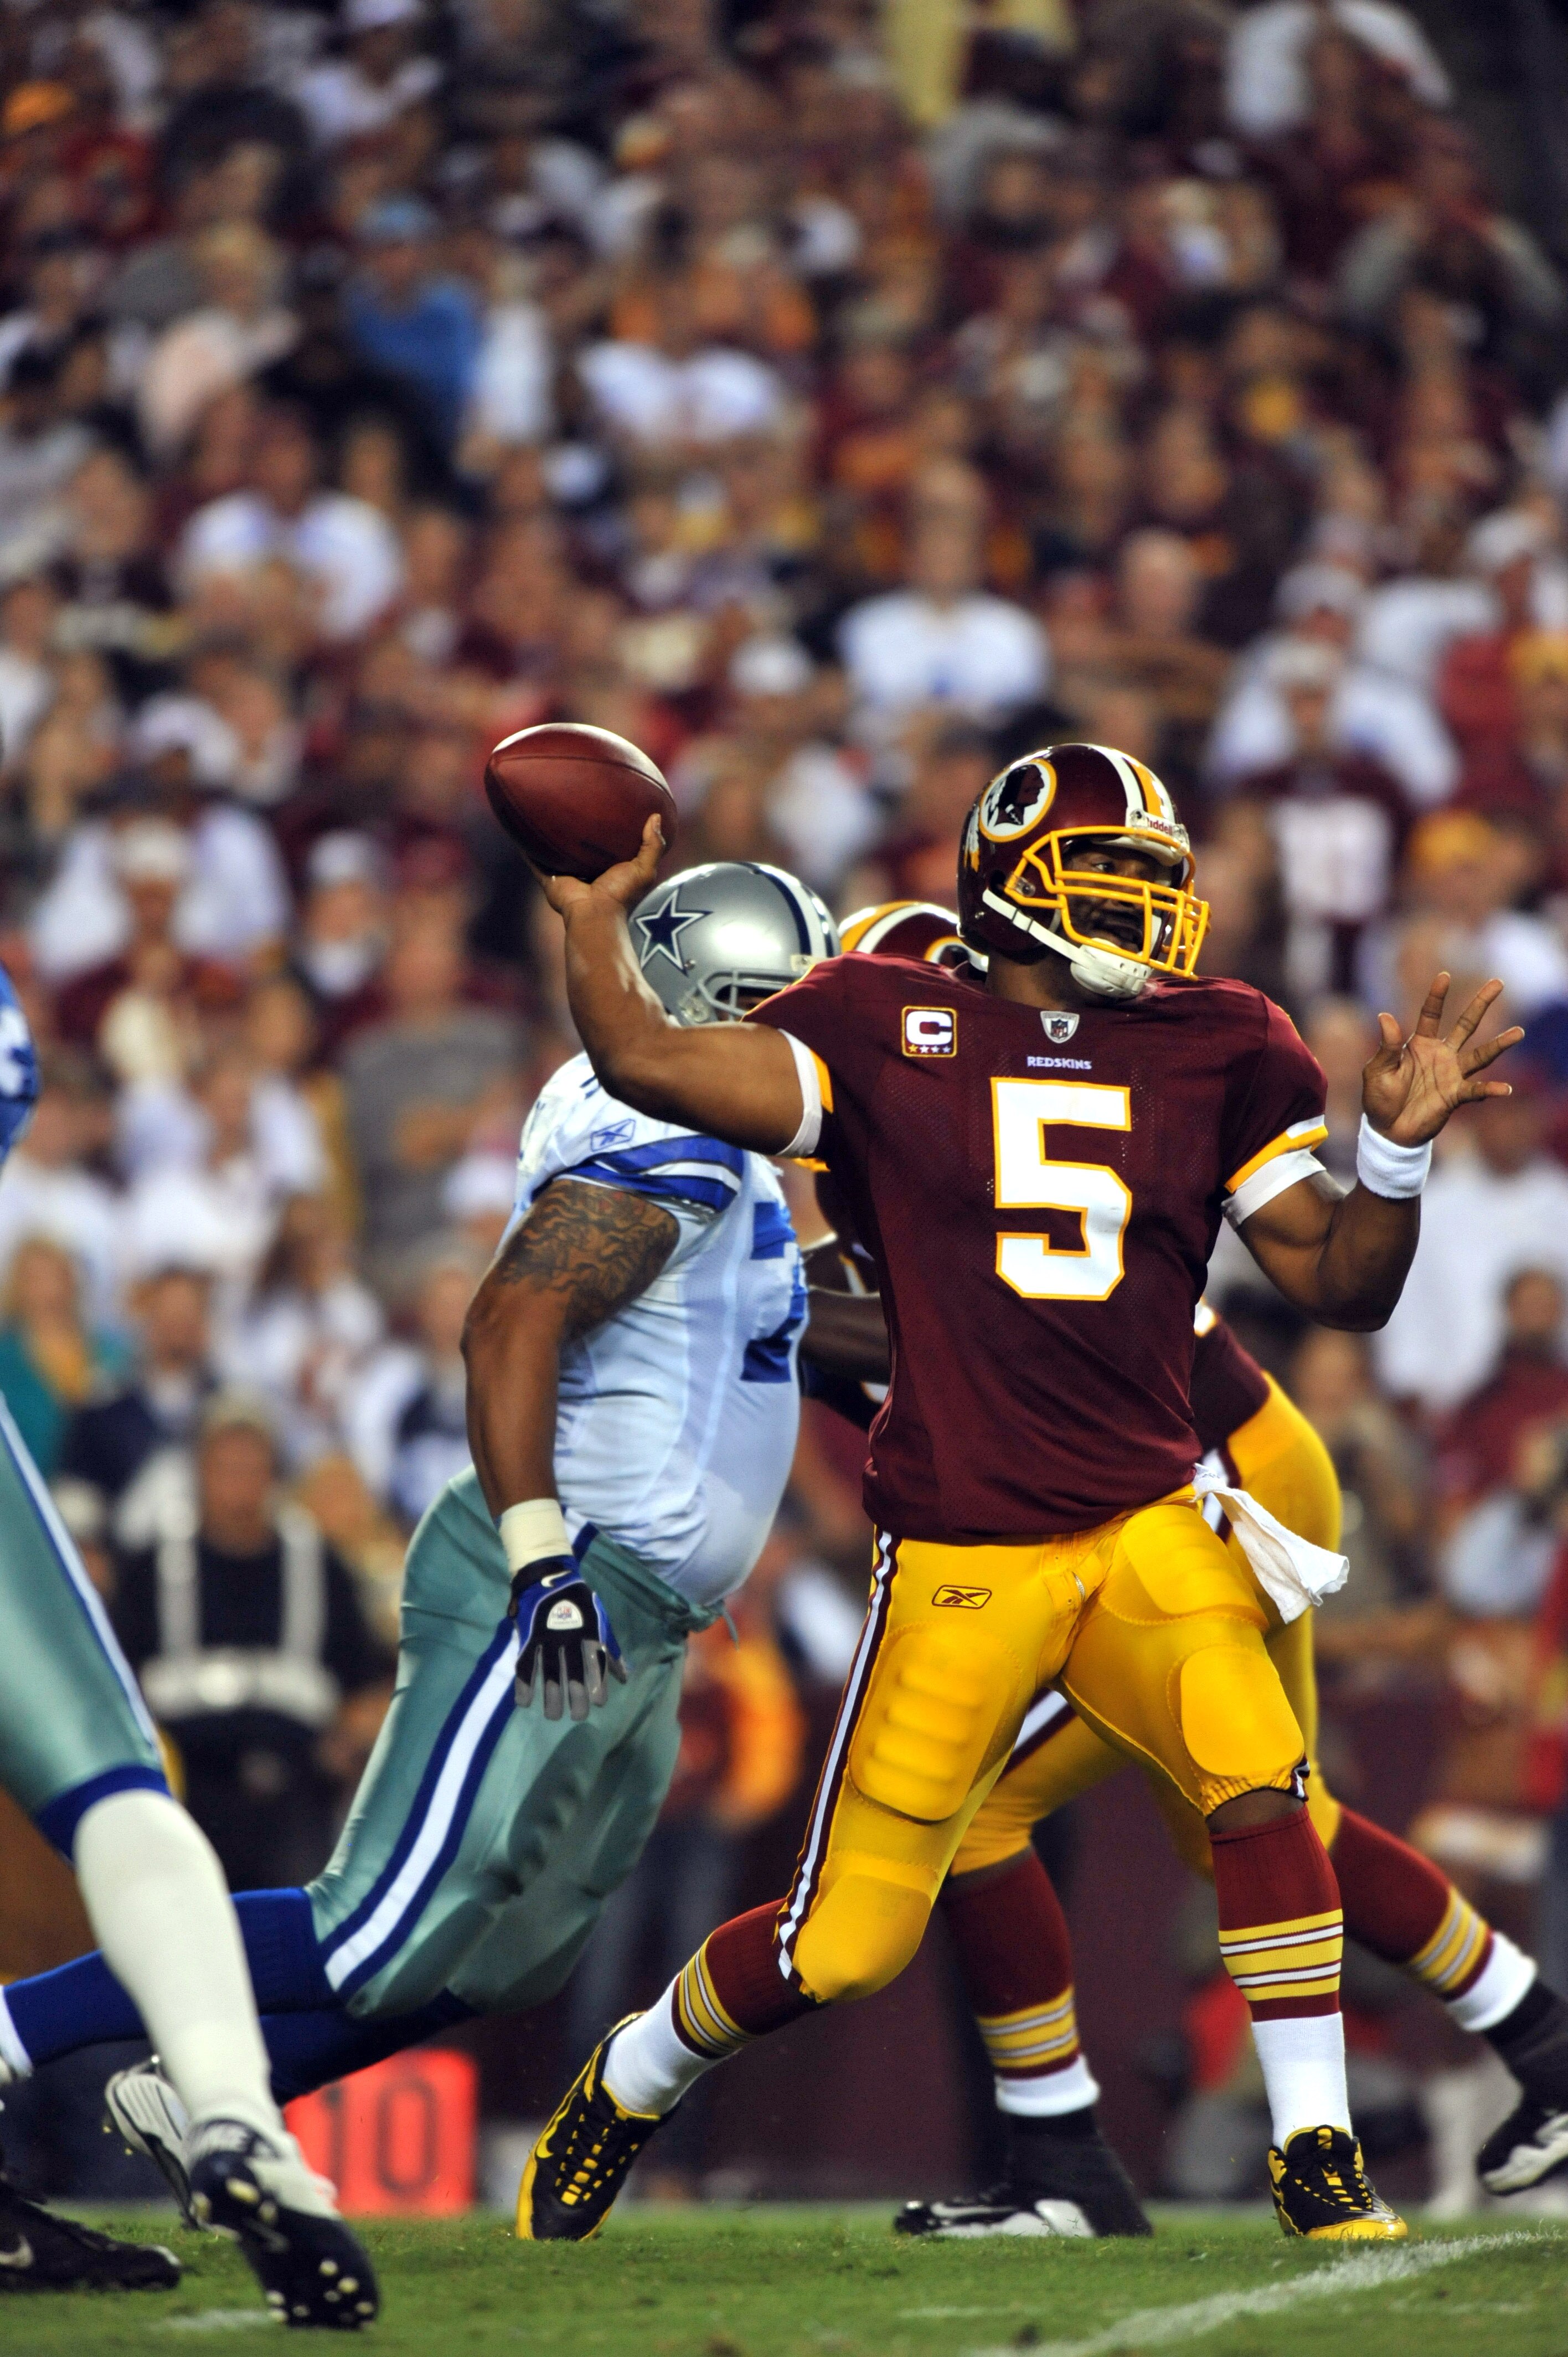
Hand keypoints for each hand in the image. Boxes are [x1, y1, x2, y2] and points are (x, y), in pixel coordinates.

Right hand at [509, 1560, 627, 1719]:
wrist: (547, 1577)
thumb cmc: (579, 1603)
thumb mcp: (600, 1621)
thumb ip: (611, 1649)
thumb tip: (624, 1678)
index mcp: (590, 1632)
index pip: (596, 1662)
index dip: (598, 1683)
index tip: (599, 1703)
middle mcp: (570, 1637)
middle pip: (574, 1671)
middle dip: (577, 1696)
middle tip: (579, 1716)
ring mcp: (547, 1637)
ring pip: (550, 1672)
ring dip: (551, 1696)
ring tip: (553, 1716)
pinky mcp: (529, 1638)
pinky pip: (525, 1664)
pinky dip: (524, 1685)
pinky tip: (524, 1703)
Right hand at [534, 814, 664, 918]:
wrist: (596, 914)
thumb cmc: (622, 895)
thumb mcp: (645, 869)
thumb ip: (653, 845)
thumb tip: (656, 816)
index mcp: (606, 868)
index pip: (605, 844)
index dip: (605, 828)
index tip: (605, 805)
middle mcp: (584, 870)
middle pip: (578, 846)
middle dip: (575, 829)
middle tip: (572, 802)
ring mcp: (565, 874)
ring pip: (554, 850)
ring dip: (548, 836)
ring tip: (542, 811)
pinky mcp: (548, 878)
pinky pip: (534, 860)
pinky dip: (526, 847)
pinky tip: (518, 830)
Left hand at [1363, 972, 1523, 1145]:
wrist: (1387, 1130)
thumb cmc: (1379, 1098)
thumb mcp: (1377, 1071)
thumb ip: (1387, 1046)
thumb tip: (1385, 1015)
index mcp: (1419, 1044)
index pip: (1431, 1014)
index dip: (1437, 996)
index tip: (1445, 975)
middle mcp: (1440, 1055)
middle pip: (1465, 1025)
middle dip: (1480, 1004)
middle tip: (1498, 983)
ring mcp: (1451, 1074)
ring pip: (1480, 1055)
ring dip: (1499, 1045)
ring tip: (1519, 1032)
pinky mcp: (1455, 1095)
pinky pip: (1476, 1090)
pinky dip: (1491, 1090)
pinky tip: (1506, 1089)